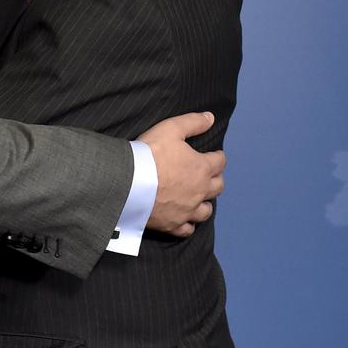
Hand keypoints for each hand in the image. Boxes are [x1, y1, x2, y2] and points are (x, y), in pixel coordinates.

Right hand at [138, 112, 224, 236]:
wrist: (127, 183)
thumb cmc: (149, 154)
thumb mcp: (170, 129)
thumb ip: (192, 123)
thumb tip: (211, 118)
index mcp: (202, 168)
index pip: (219, 161)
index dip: (217, 156)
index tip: (213, 155)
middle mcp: (200, 191)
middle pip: (218, 186)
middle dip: (215, 179)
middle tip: (206, 174)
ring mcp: (188, 210)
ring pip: (206, 210)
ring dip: (205, 203)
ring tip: (198, 198)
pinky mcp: (173, 224)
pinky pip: (187, 229)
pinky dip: (188, 224)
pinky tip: (184, 219)